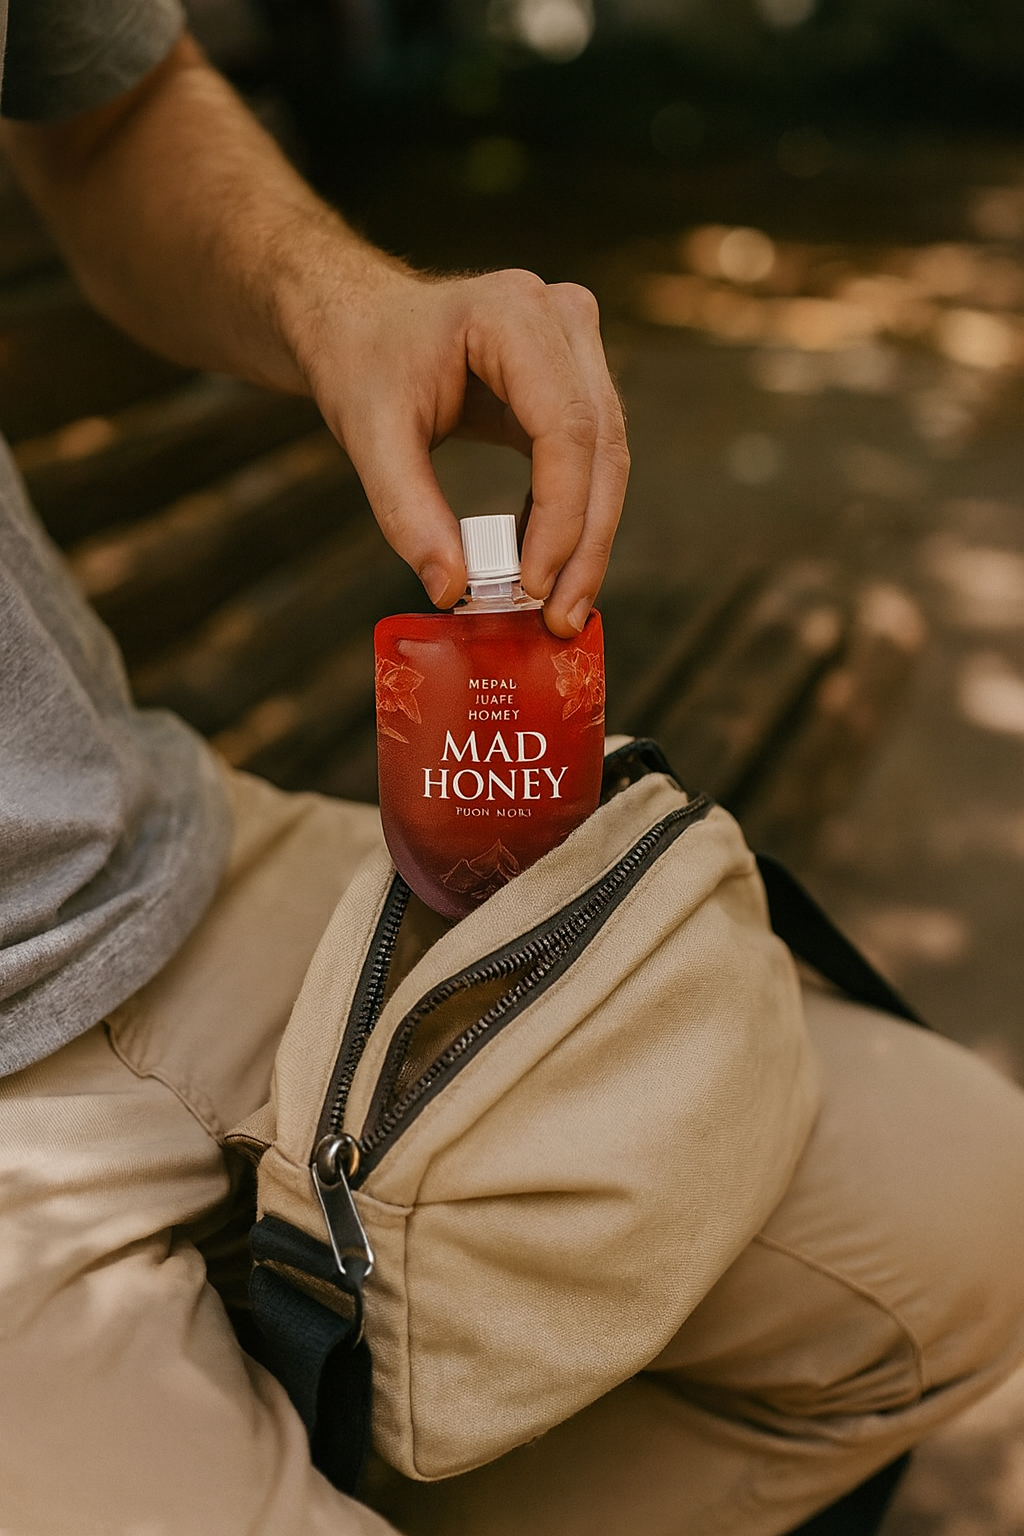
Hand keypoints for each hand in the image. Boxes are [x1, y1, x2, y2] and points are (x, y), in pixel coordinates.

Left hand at [288, 260, 628, 637]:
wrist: (358, 321)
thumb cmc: (361, 360)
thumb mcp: (368, 434)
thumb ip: (407, 512)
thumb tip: (451, 589)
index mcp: (513, 314)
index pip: (565, 427)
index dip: (559, 515)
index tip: (532, 584)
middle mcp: (561, 319)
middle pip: (600, 446)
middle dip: (585, 542)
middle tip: (562, 617)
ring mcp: (575, 345)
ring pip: (606, 458)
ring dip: (586, 540)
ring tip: (558, 607)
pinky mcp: (574, 379)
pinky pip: (588, 459)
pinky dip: (570, 518)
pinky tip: (541, 566)